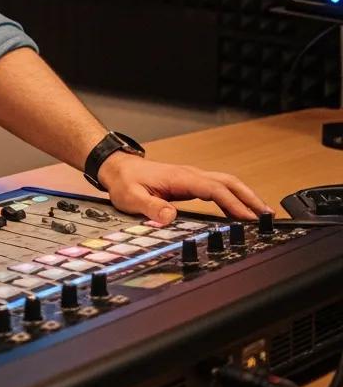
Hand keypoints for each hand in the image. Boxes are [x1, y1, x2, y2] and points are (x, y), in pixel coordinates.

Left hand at [97, 153, 273, 225]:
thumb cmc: (124, 181)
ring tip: (262, 214)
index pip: (214, 189)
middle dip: (250, 197)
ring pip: (226, 183)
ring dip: (245, 196)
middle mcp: (189, 175)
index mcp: (180, 178)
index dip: (234, 203)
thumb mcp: (132, 197)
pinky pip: (217, 188)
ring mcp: (191, 178)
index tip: (250, 218)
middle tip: (268, 215)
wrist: (116, 168)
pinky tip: (240, 210)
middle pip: (228, 182)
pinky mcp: (189, 183)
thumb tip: (171, 217)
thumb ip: (150, 207)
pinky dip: (233, 197)